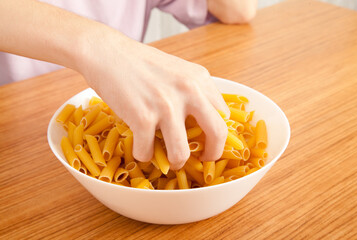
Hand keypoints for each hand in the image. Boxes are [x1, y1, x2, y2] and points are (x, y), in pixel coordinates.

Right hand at [77, 30, 229, 169]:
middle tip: (201, 159)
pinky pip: (146, 152)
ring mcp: (166, 105)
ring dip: (174, 162)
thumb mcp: (179, 71)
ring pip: (181, 154)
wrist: (108, 52)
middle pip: (217, 134)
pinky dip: (143, 154)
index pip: (223, 116)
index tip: (209, 143)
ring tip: (167, 158)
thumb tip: (205, 125)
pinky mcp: (142, 117)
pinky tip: (140, 146)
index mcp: (200, 79)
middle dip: (211, 154)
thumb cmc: (142, 64)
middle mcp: (189, 91)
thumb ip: (196, 93)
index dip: (218, 136)